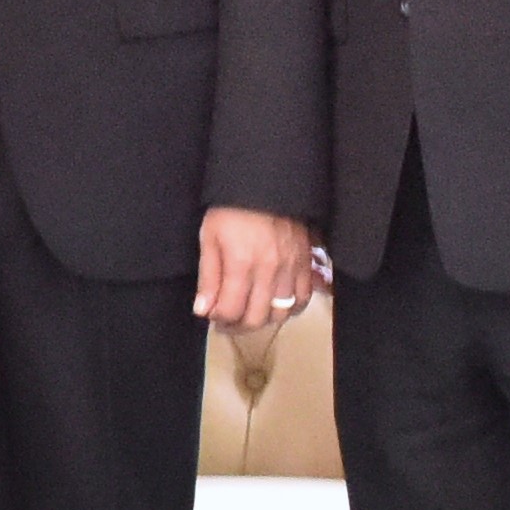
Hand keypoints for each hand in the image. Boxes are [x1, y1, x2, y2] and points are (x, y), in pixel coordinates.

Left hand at [189, 209, 313, 336]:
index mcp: (241, 264)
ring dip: (263, 319)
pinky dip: (290, 308)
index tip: (212, 315)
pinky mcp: (305, 262)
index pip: (230, 311)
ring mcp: (290, 268)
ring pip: (281, 314)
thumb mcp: (209, 238)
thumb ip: (208, 277)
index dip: (218, 319)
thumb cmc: (232, 209)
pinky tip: (276, 303)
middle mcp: (268, 271)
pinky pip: (303, 298)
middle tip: (228, 320)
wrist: (266, 184)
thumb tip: (203, 310)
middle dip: (238, 325)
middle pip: (256, 318)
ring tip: (250, 312)